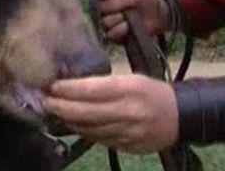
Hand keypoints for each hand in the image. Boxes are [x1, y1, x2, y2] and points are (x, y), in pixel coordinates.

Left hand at [43, 75, 177, 153]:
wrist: (180, 116)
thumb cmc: (150, 91)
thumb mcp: (130, 78)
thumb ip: (103, 83)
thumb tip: (71, 85)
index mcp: (128, 89)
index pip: (90, 90)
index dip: (67, 89)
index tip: (52, 86)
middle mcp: (128, 111)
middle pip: (85, 112)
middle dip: (60, 107)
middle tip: (45, 102)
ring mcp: (128, 132)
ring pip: (89, 128)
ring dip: (68, 121)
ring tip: (54, 112)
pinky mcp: (128, 146)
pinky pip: (98, 139)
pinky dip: (82, 131)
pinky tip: (72, 124)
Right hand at [100, 0, 168, 43]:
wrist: (157, 12)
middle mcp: (102, 8)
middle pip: (103, 7)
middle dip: (121, 3)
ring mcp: (106, 22)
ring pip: (106, 21)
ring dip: (121, 16)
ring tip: (132, 14)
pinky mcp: (113, 35)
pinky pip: (111, 33)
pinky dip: (121, 28)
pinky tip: (129, 25)